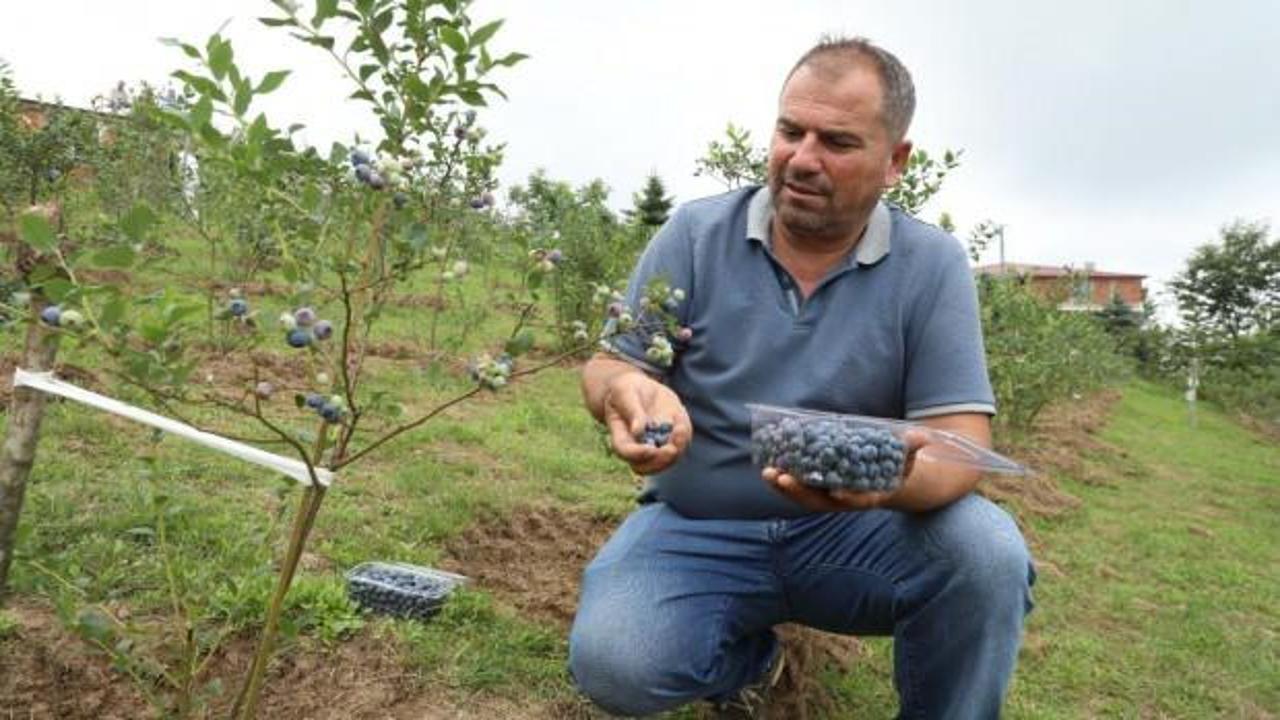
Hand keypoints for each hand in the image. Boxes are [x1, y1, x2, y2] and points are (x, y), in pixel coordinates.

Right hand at [602, 372, 691, 474]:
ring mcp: (654, 445)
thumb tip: (639, 431)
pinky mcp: (670, 439)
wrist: (639, 389)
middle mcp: (636, 446)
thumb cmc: (626, 389)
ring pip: (666, 461)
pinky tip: (680, 420)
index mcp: (620, 435)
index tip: (650, 449)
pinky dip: (683, 437)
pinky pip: (680, 446)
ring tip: (680, 428)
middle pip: (645, 467)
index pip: (624, 452)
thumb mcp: (624, 392)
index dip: (637, 454)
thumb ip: (631, 410)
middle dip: (659, 461)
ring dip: (676, 450)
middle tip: (671, 449)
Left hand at [763, 428, 927, 511]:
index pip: (858, 500)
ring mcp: (829, 496)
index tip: (835, 492)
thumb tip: (923, 435)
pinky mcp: (816, 488)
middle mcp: (846, 499)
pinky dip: (782, 480)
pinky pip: (797, 487)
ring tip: (767, 473)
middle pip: (821, 502)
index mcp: (870, 494)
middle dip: (801, 492)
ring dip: (785, 487)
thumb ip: (911, 447)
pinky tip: (767, 468)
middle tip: (782, 478)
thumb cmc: (896, 464)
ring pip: (804, 497)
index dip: (847, 497)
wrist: (886, 477)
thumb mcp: (906, 455)